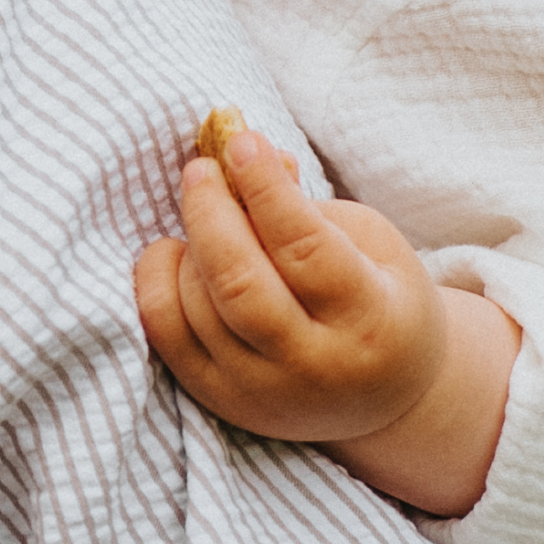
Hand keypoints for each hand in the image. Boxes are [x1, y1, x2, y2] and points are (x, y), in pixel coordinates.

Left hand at [137, 114, 516, 517]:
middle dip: (210, 214)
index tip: (241, 142)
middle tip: (200, 169)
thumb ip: (307, 206)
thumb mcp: (369, 243)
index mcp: (369, 320)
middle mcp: (314, 365)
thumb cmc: (376, 298)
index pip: (304, 248)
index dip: (265, 189)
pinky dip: (159, 285)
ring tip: (205, 213)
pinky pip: (166, 337)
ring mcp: (262, 392)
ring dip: (189, 247)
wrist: (384, 397)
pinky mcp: (220, 401)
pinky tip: (178, 256)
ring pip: (197, 309)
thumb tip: (244, 156)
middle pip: (238, 285)